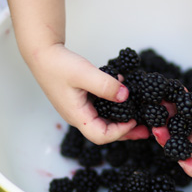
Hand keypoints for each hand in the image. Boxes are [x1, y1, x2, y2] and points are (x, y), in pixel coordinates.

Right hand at [30, 44, 149, 143]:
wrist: (43, 55)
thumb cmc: (58, 65)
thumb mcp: (84, 73)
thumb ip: (105, 85)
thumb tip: (126, 95)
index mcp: (77, 116)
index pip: (101, 136)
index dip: (120, 131)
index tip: (134, 118)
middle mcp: (79, 116)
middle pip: (105, 133)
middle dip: (127, 132)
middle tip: (148, 128)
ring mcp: (81, 110)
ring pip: (105, 122)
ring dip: (123, 120)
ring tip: (142, 116)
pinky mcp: (83, 101)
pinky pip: (103, 110)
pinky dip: (116, 108)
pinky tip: (127, 98)